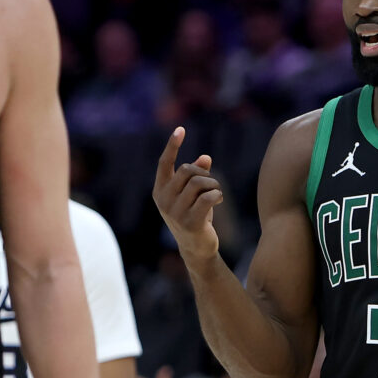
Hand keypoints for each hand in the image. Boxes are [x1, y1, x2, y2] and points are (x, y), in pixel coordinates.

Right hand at [153, 130, 222, 263]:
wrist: (197, 249)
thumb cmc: (194, 217)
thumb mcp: (193, 195)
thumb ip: (197, 176)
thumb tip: (206, 157)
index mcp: (159, 191)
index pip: (165, 164)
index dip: (172, 145)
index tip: (180, 129)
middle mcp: (163, 200)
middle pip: (187, 170)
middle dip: (204, 174)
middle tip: (211, 184)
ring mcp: (175, 212)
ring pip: (199, 182)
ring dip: (213, 185)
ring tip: (216, 193)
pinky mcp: (190, 222)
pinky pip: (208, 197)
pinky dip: (217, 196)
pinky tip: (219, 201)